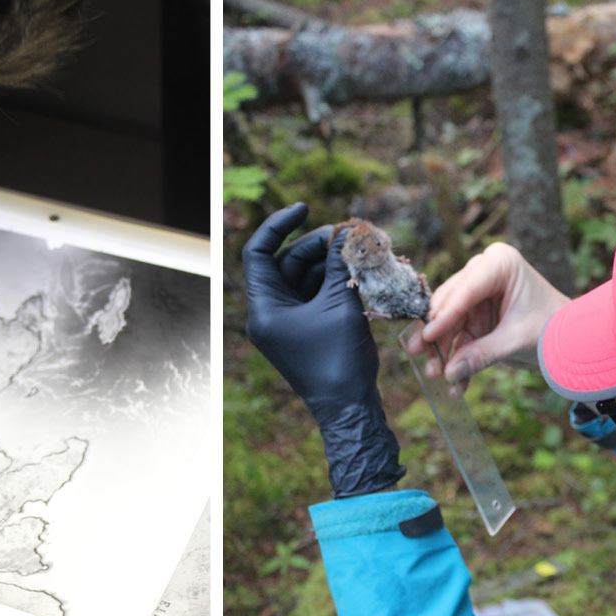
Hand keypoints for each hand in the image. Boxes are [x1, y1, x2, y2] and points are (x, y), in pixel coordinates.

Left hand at [242, 202, 402, 497]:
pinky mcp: (305, 330)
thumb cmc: (339, 361)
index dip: (279, 224)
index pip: (259, 252)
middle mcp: (269, 314)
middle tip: (345, 236)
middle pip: (285, 262)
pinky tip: (356, 273)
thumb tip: (344, 234)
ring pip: (302, 278)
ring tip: (356, 253)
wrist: (349, 408)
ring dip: (328, 263)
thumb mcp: (340, 305)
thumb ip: (339, 266)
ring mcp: (287, 323)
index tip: (305, 207)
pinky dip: (333, 282)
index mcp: (264, 308)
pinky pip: (314, 295)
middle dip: (315, 245)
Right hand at [400, 242, 570, 392]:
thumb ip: (482, 354)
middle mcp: (484, 271)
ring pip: (449, 321)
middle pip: (450, 304)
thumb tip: (449, 374)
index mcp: (500, 263)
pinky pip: (459, 335)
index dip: (444, 316)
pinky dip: (457, 357)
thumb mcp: (517, 340)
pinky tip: (455, 384)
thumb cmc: (553, 328)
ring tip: (435, 375)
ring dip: (443, 350)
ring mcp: (478, 293)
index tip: (427, 337)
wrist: (573, 337)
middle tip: (421, 358)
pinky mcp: (476, 314)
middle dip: (438, 335)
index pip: (466, 290)